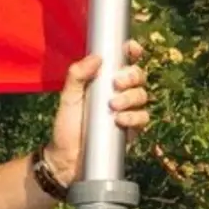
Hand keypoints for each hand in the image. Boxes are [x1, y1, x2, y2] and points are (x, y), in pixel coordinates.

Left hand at [42, 40, 149, 187]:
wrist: (67, 159)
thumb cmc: (66, 126)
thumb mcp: (67, 98)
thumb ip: (76, 75)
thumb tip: (96, 57)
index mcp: (103, 81)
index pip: (123, 61)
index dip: (131, 52)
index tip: (132, 48)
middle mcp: (118, 93)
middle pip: (138, 76)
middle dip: (131, 75)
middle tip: (116, 83)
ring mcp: (127, 111)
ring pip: (143, 95)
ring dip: (131, 97)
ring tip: (113, 105)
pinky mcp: (131, 130)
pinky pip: (143, 118)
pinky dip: (134, 117)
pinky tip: (120, 120)